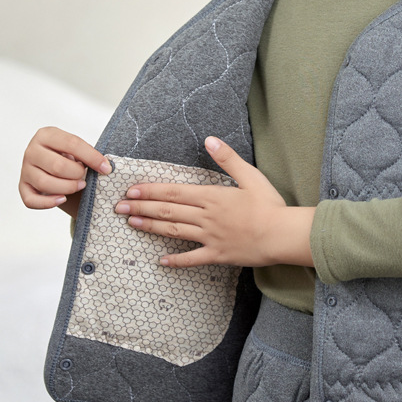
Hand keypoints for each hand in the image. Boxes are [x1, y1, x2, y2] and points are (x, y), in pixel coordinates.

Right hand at [20, 127, 111, 212]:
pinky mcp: (23, 187)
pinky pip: (32, 200)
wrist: (54, 166)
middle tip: (85, 178)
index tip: (106, 168)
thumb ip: (87, 154)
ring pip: (45, 183)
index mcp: (46, 135)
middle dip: (77, 174)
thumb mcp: (76, 149)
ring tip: (79, 186)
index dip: (92, 157)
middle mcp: (32, 151)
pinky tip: (62, 199)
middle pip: (57, 166)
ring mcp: (25, 170)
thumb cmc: (68, 156)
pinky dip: (48, 203)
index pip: (71, 144)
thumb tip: (105, 167)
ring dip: (67, 188)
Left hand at [114, 136, 314, 268]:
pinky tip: (161, 261)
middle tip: (119, 206)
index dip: (151, 191)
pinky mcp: (217, 255)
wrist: (282, 234)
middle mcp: (206, 217)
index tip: (132, 190)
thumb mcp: (251, 176)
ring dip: (151, 227)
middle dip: (141, 207)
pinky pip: (192, 259)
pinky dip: (176, 261)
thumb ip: (228, 158)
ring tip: (131, 223)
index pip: (174, 192)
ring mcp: (210, 237)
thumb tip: (209, 139)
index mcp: (212, 196)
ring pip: (174, 231)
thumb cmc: (270, 205)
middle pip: (168, 211)